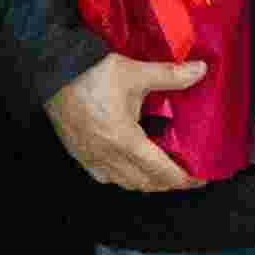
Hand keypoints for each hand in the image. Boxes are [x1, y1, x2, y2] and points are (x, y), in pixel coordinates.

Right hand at [45, 53, 208, 195]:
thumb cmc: (92, 74)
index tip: (200, 179)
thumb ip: (170, 75)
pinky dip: (123, 178)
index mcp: (125, 141)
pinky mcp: (80, 155)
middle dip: (169, 183)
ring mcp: (92, 159)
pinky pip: (106, 178)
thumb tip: (201, 70)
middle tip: (186, 175)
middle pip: (146, 184)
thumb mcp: (134, 72)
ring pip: (126, 184)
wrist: (53, 73)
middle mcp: (108, 157)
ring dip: (147, 183)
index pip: (162, 172)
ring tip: (162, 172)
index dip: (184, 179)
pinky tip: (128, 168)